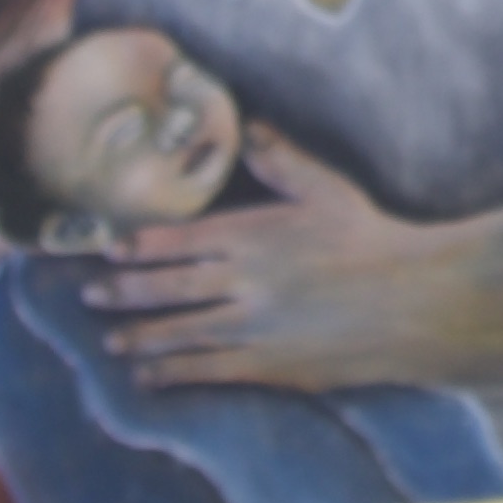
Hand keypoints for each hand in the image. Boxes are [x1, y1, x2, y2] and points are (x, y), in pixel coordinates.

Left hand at [81, 129, 502, 396]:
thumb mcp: (326, 188)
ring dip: (138, 336)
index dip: (136, 247)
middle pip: (165, 287)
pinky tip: (149, 376)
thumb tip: (249, 126)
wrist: (412, 301)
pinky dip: (172, 373)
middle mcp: (241, 282)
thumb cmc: (371, 239)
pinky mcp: (268, 365)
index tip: (108, 251)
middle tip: (90, 295)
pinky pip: (207, 371)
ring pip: (178, 332)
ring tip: (110, 340)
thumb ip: (280, 159)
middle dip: (122, 291)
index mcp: (251, 235)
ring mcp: (251, 327)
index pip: (176, 241)